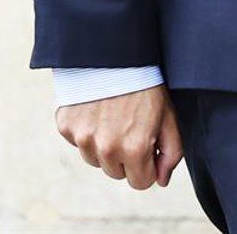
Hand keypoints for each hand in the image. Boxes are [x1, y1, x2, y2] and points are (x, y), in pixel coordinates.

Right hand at [55, 84, 182, 188]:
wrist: (112, 53)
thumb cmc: (144, 85)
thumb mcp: (168, 117)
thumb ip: (171, 153)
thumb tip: (161, 180)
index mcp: (135, 150)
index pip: (140, 183)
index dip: (147, 165)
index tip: (147, 145)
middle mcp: (106, 149)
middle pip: (117, 173)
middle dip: (125, 156)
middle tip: (129, 126)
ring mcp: (83, 138)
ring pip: (95, 160)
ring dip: (104, 146)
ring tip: (112, 117)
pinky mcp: (66, 126)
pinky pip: (77, 142)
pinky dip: (86, 131)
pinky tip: (96, 110)